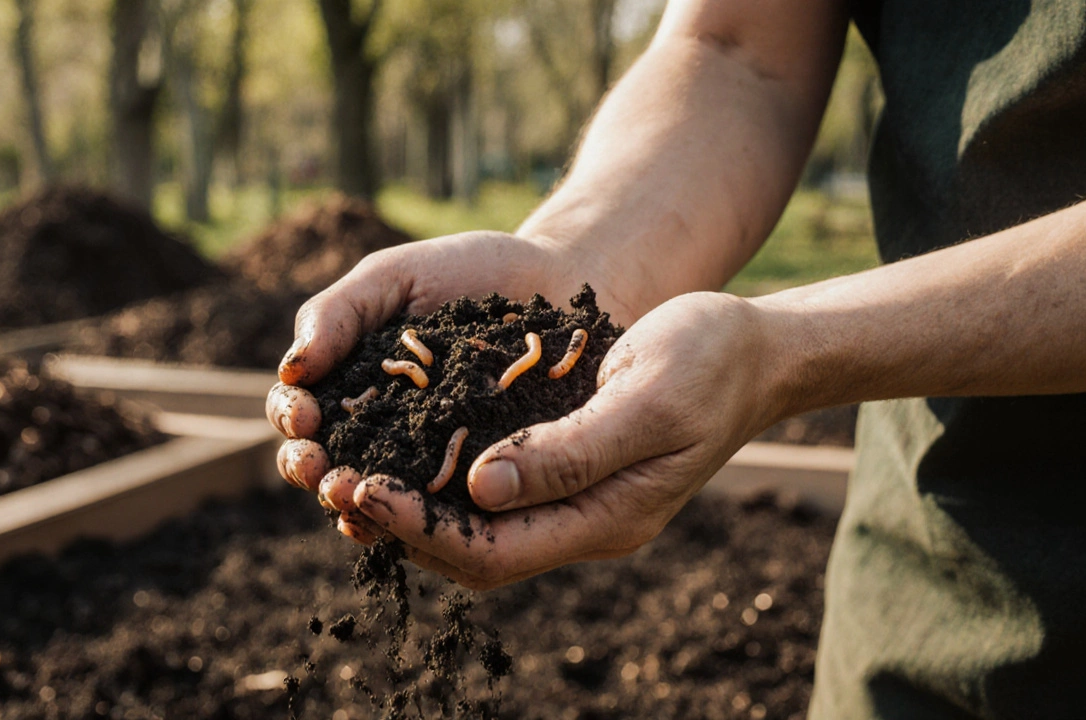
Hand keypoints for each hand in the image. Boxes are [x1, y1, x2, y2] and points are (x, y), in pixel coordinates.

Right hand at [266, 230, 641, 532]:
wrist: (559, 280)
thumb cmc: (472, 271)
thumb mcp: (397, 276)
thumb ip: (339, 313)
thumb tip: (291, 370)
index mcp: (348, 384)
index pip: (300, 412)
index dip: (292, 419)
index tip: (304, 416)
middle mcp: (380, 432)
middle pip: (326, 465)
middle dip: (313, 472)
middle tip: (320, 471)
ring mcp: (428, 462)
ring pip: (378, 498)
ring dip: (356, 508)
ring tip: (354, 504)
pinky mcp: (478, 480)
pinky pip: (445, 511)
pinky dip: (423, 522)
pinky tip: (414, 525)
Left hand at [293, 291, 791, 589]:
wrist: (754, 351)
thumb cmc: (710, 363)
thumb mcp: (646, 398)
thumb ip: (570, 451)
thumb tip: (479, 489)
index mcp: (608, 518)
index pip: (493, 551)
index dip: (419, 529)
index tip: (358, 490)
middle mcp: (585, 522)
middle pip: (474, 553)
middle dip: (399, 526)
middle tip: (330, 485)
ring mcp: (576, 499)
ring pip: (475, 528)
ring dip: (409, 507)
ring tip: (345, 472)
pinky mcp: (566, 467)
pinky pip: (489, 492)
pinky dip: (437, 478)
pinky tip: (398, 448)